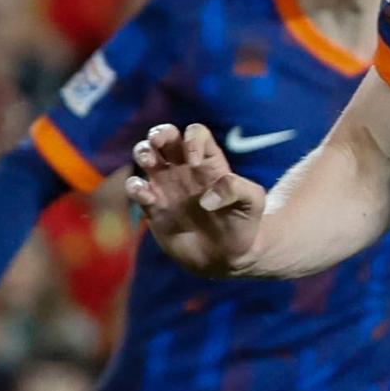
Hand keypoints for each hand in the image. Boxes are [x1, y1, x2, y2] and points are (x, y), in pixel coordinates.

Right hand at [124, 123, 268, 275]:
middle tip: (157, 144)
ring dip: (142, 152)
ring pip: (145, 155)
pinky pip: (136, 188)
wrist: (227, 257)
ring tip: (149, 162)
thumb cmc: (243, 224)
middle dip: (158, 134)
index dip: (192, 138)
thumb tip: (207, 197)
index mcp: (209, 161)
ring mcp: (166, 186)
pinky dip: (136, 187)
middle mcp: (184, 169)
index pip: (195, 133)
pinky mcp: (153, 207)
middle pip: (164, 136)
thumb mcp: (252, 203)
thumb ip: (238, 189)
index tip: (195, 161)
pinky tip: (149, 197)